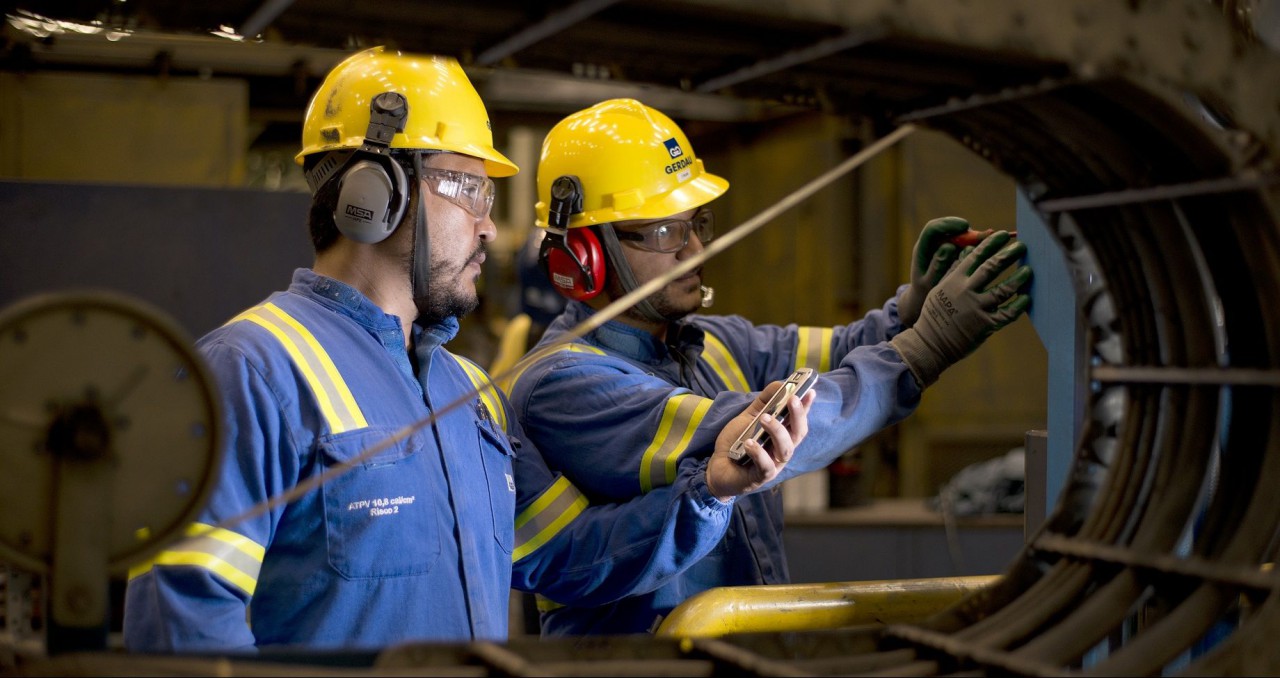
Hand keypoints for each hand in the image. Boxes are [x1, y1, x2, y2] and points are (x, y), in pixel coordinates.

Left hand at [705, 381, 816, 500]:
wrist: (717, 467)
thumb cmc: (736, 442)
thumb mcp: (748, 417)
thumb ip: (764, 402)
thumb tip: (780, 383)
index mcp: (782, 435)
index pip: (798, 420)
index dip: (806, 406)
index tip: (810, 390)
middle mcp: (781, 450)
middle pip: (798, 434)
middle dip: (798, 415)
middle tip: (792, 399)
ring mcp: (773, 464)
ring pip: (785, 450)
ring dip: (777, 432)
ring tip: (764, 419)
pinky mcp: (760, 477)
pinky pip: (765, 466)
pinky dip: (759, 453)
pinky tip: (749, 443)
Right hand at [890, 231, 1031, 386]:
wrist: (930, 343)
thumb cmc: (934, 314)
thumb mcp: (940, 288)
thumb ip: (954, 270)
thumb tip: (968, 251)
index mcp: (954, 280)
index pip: (975, 256)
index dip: (991, 244)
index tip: (1004, 235)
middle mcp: (966, 291)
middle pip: (992, 268)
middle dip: (1008, 255)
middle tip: (1022, 247)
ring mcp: (977, 308)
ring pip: (1004, 290)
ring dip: (1018, 278)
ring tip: (1029, 270)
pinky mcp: (985, 325)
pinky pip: (1007, 314)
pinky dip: (1019, 306)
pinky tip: (1027, 298)